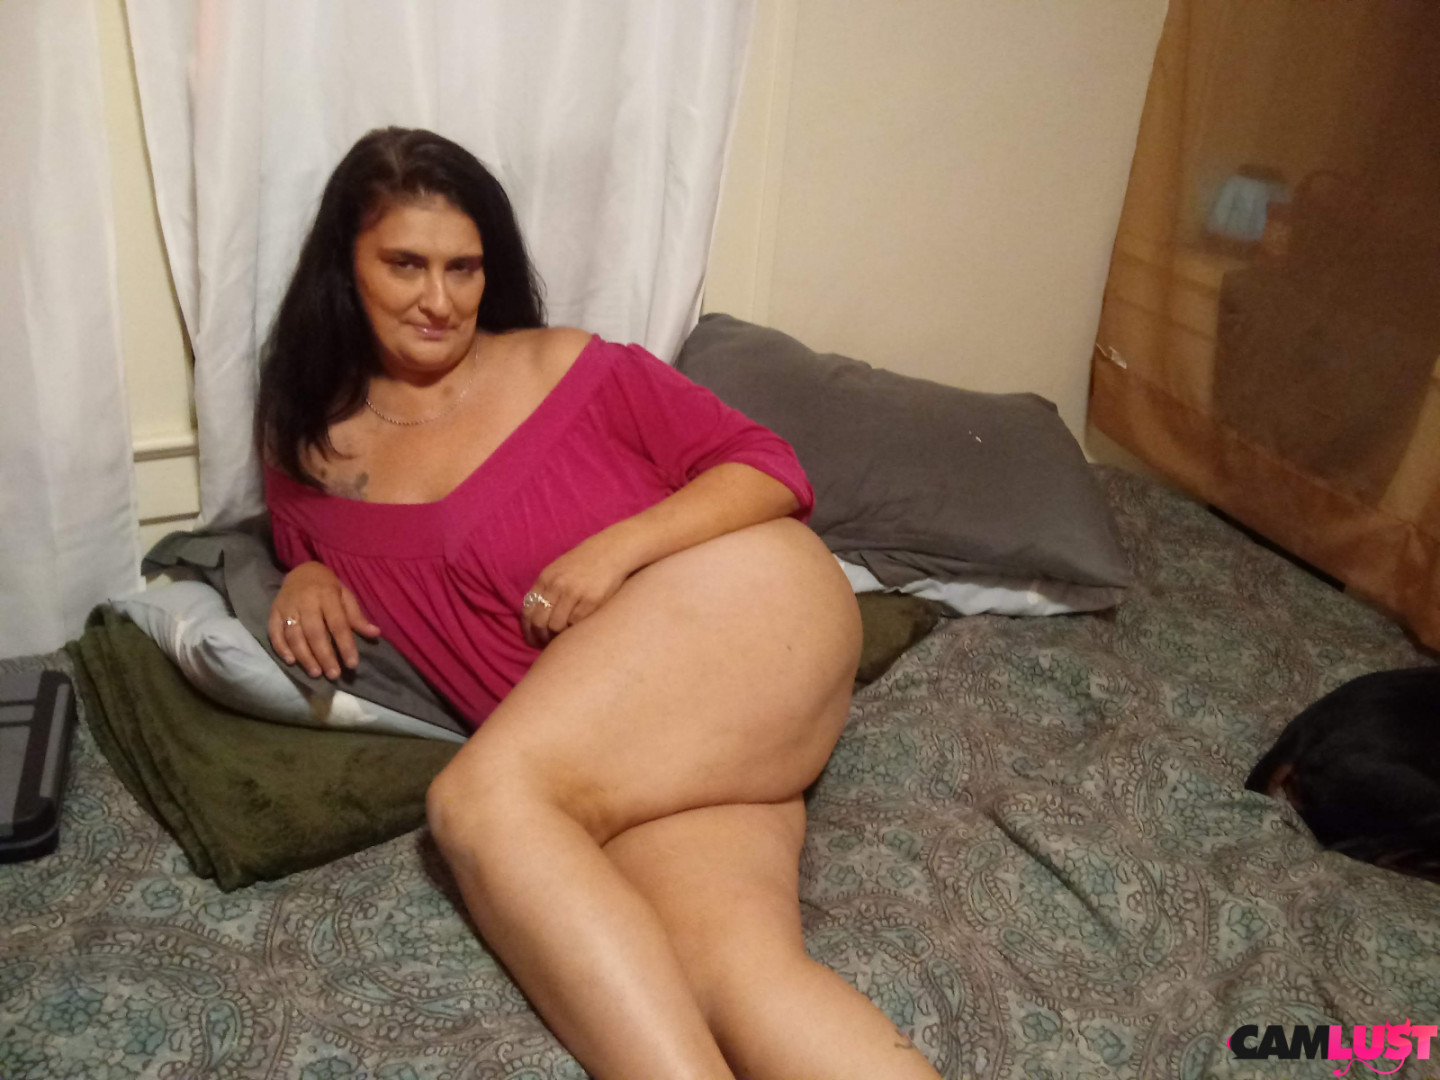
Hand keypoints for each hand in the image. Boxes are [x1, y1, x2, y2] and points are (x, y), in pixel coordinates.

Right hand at [268, 560, 380, 678]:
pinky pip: (275, 632)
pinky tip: (292, 662)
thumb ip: (357, 616)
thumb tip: (375, 633)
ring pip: (294, 636)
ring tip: (316, 673)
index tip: (352, 664)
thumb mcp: (345, 596)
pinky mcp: (273, 612)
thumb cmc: (327, 587)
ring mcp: (287, 607)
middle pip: (315, 633)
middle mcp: (306, 602)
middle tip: (333, 675)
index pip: (338, 624)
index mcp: (327, 596)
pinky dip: (281, 648)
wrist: (301, 571)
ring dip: (304, 656)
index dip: (345, 645)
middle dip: (324, 656)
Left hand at [521, 532, 634, 647]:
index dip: (527, 630)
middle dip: (540, 638)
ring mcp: (574, 593)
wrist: (611, 551)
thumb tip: (536, 618)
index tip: (532, 640)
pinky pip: (575, 624)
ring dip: (556, 637)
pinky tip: (575, 631)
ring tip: (560, 640)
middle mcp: (556, 585)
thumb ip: (547, 590)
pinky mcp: (591, 600)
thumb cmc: (585, 563)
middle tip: (545, 645)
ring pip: (556, 626)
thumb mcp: (559, 571)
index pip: (527, 610)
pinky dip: (573, 631)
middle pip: (539, 622)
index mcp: (545, 578)